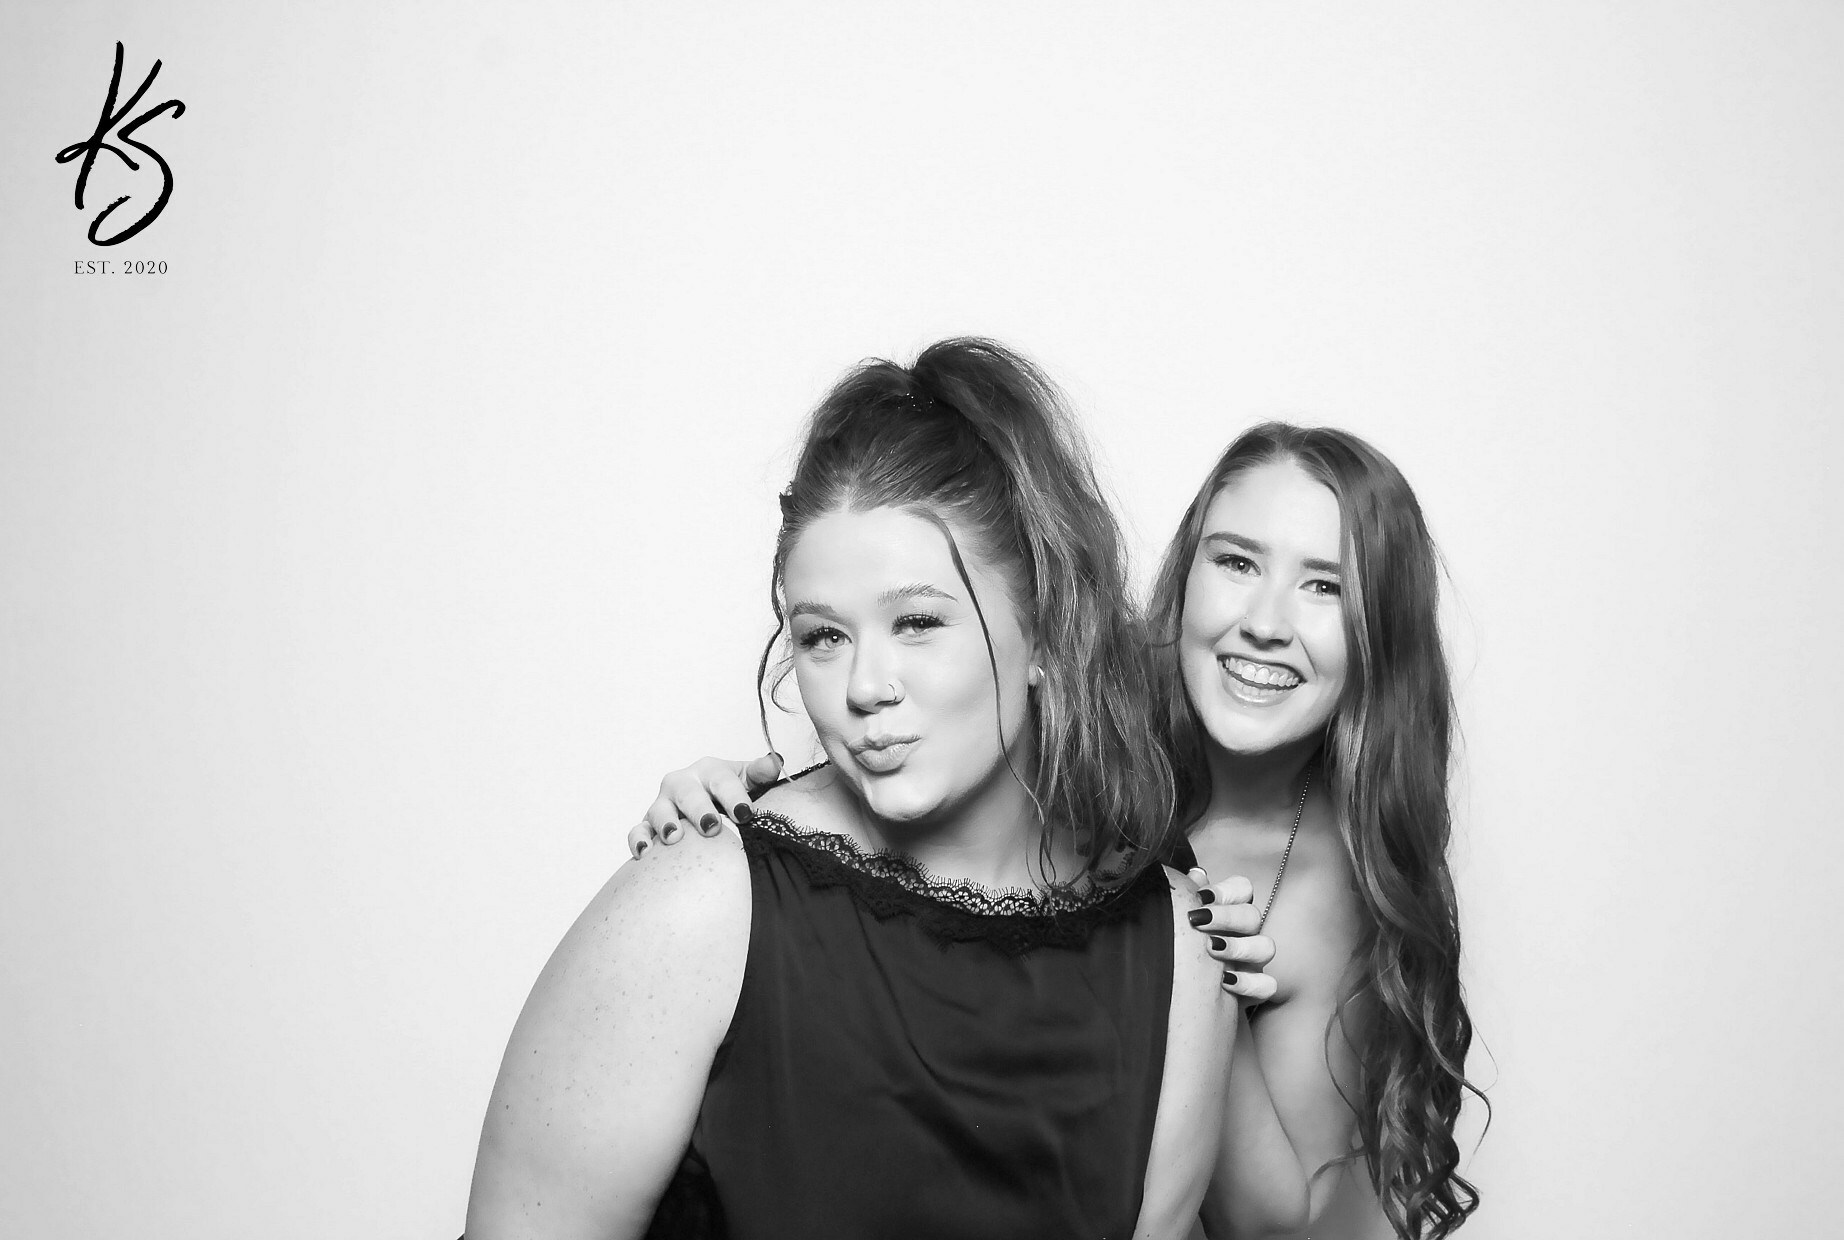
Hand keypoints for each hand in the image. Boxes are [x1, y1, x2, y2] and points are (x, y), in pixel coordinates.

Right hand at [627, 753, 784, 857]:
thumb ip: (761, 773)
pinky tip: (645, 853)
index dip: (734, 796)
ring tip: (674, 838)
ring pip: (658, 810)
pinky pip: (638, 830)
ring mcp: (663, 804)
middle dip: (699, 809)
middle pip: (688, 793)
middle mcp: (683, 784)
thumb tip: (775, 762)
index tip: (746, 813)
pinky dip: (638, 839)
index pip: (722, 780)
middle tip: (711, 827)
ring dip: (665, 822)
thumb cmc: (729, 795)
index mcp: (709, 771)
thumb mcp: (748, 781)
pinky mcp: (648, 825)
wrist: (708, 805)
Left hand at [1185, 868, 1278, 1004]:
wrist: (1183, 995)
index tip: (1200, 897)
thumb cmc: (1183, 950)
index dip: (1226, 890)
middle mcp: (1246, 934)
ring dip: (1239, 946)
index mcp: (1231, 912)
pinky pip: (1267, 985)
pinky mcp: (1257, 989)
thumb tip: (1196, 874)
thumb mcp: (1181, 922)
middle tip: (1197, 920)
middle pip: (1252, 916)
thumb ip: (1189, 897)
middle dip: (1226, 916)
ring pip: (1266, 947)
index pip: (1242, 889)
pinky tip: (1226, 981)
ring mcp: (1254, 961)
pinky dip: (1249, 983)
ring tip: (1210, 948)